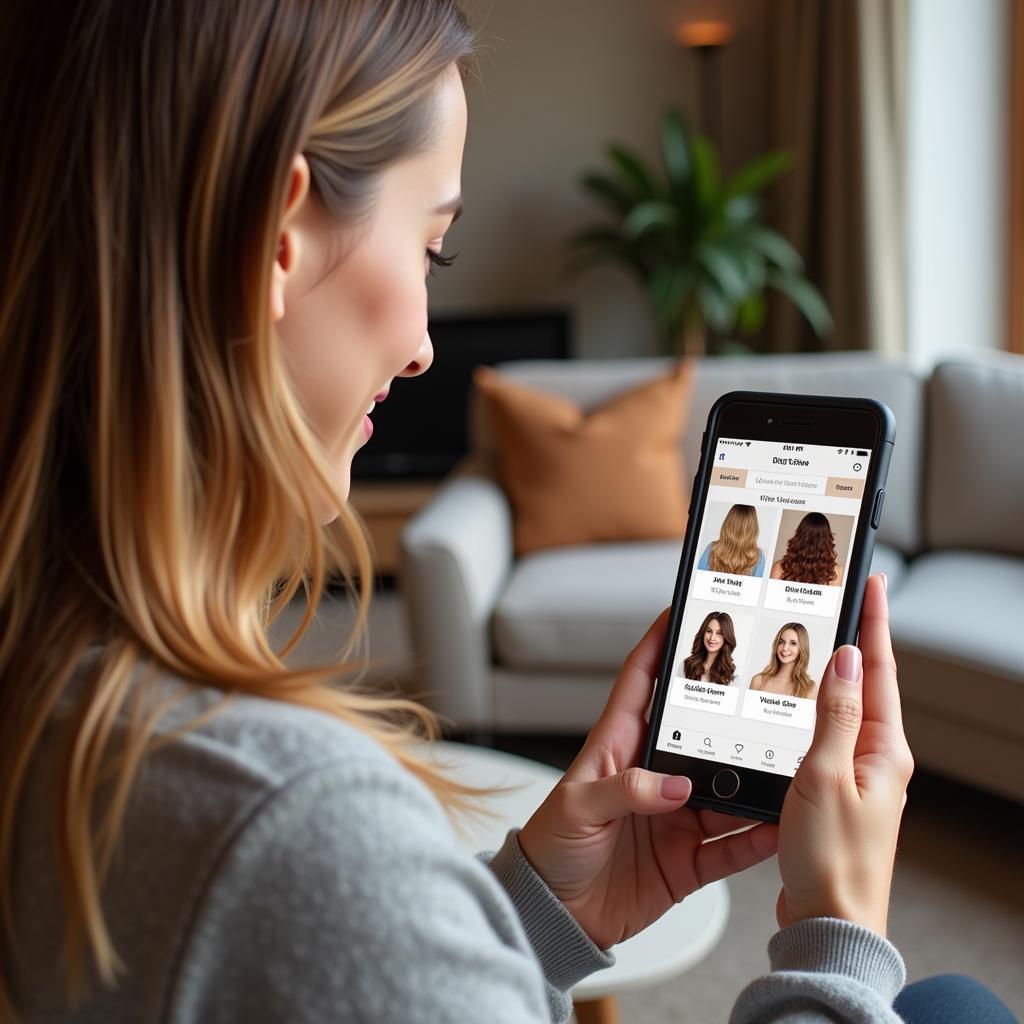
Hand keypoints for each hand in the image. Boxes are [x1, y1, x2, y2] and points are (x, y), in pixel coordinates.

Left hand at [518, 609, 778, 949]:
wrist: (556, 915)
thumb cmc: (551, 848)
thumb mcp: (577, 807)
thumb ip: (625, 791)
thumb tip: (677, 786)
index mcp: (618, 748)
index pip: (641, 683)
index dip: (659, 644)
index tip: (683, 610)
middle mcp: (652, 776)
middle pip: (700, 733)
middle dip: (731, 711)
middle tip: (768, 687)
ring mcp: (674, 817)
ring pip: (727, 788)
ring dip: (755, 778)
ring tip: (790, 759)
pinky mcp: (687, 859)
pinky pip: (731, 846)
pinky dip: (758, 837)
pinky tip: (782, 825)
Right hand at [776, 574, 913, 936]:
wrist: (828, 922)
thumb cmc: (831, 860)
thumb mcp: (826, 777)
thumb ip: (835, 715)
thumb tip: (847, 660)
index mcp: (884, 752)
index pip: (880, 671)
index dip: (874, 623)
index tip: (873, 583)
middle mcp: (878, 761)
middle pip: (869, 685)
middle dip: (859, 639)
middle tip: (848, 599)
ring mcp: (858, 777)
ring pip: (846, 710)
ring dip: (836, 674)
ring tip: (823, 639)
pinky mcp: (836, 793)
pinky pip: (828, 738)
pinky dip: (815, 711)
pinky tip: (798, 707)